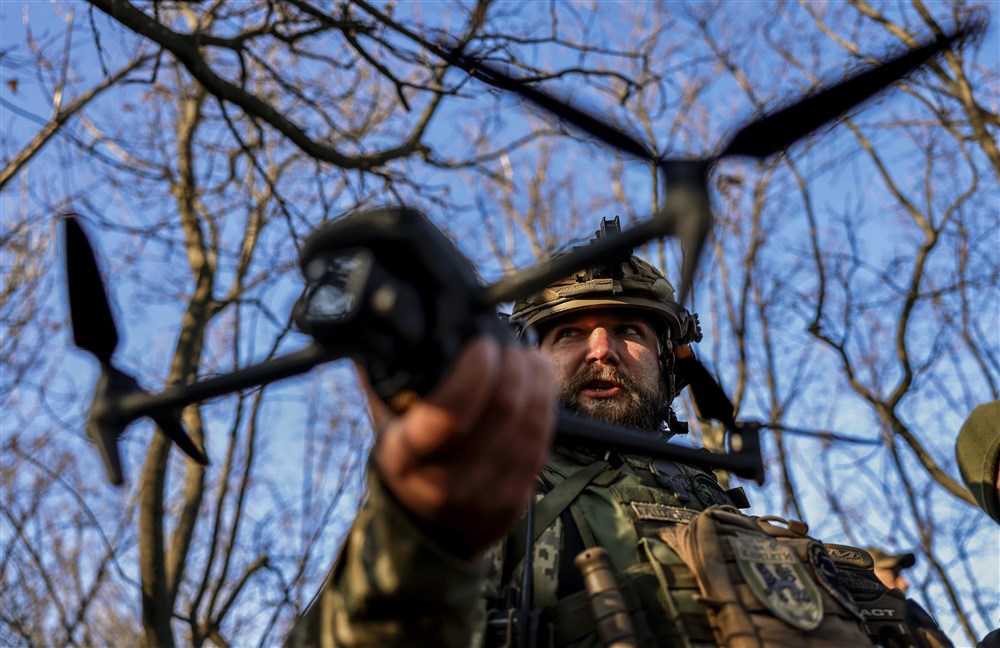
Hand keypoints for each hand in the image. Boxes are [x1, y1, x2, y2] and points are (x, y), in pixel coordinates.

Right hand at [372, 336, 555, 558]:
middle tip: (508, 344)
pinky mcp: (515, 500)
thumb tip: (399, 327)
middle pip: (501, 410)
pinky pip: (541, 442)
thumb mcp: (386, 424)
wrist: (426, 528)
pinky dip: (545, 403)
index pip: (449, 413)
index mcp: (407, 457)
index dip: (475, 371)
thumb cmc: (409, 460)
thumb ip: (389, 378)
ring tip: (526, 355)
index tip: (481, 343)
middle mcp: (445, 482)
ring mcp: (484, 495)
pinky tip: (539, 381)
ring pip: (528, 423)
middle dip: (512, 365)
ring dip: (534, 379)